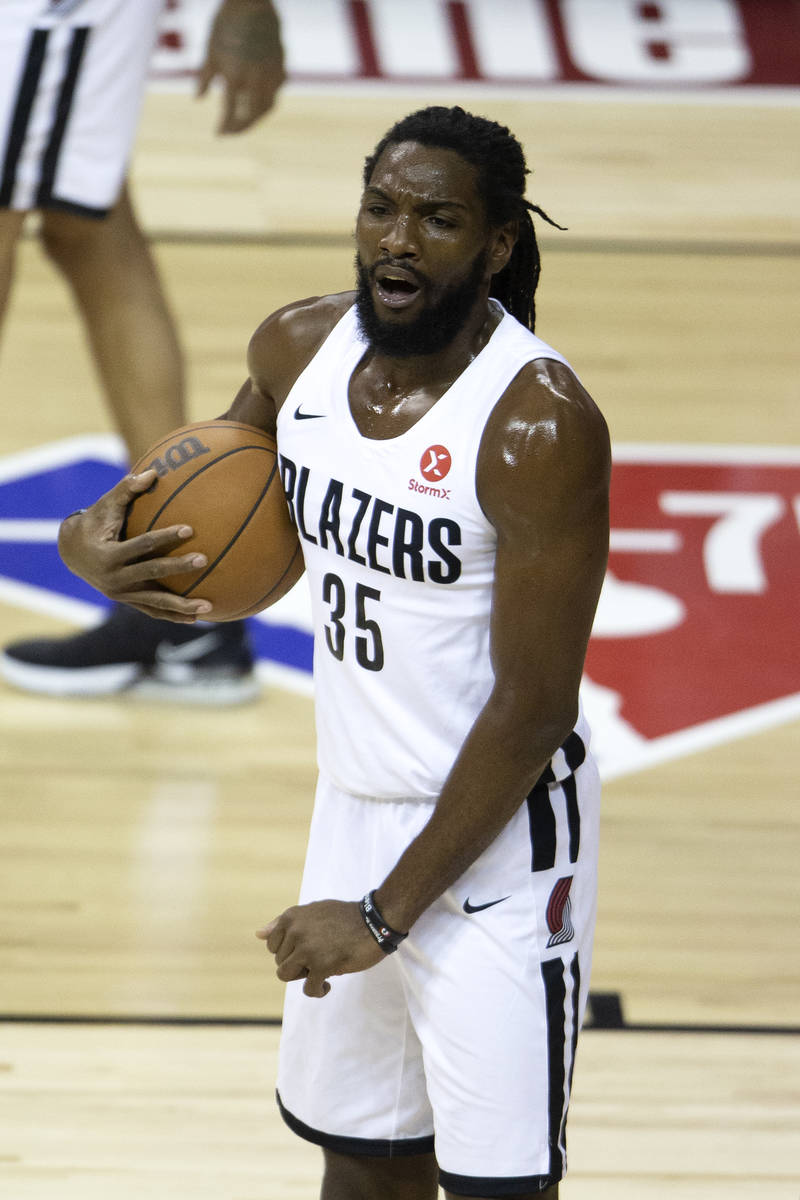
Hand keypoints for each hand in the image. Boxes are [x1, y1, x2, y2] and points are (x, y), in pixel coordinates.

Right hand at [57, 471, 212, 622]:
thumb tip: (152, 471)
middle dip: (178, 568)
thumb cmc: (94, 523)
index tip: (189, 529)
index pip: (142, 545)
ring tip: (209, 607)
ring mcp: (121, 594)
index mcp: (109, 556)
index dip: (165, 537)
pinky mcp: (127, 601)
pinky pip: (153, 610)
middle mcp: (114, 579)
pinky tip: (196, 618)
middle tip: (204, 560)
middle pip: (152, 573)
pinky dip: (173, 615)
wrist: (72, 553)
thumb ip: (127, 489)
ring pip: (155, 602)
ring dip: (182, 606)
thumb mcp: (106, 505)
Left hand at [197, 0, 284, 133]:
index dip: (224, 126)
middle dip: (240, 128)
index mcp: (235, 76)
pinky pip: (275, 92)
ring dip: (255, 118)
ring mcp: (270, 74)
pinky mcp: (280, 67)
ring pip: (267, 107)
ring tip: (244, 122)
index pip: (230, 112)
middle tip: (230, 133)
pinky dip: (266, 101)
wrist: (252, 3)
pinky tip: (257, 103)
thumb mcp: (211, 51)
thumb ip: (205, 77)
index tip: (218, 134)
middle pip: (250, 116)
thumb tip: (197, 99)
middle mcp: (255, 79)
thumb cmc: (226, 25)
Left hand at [256, 900, 384, 998]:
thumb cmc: (345, 918)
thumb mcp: (312, 912)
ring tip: (321, 969)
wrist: (375, 922)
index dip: (290, 952)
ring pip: (287, 975)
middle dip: (298, 964)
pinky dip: (318, 990)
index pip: (273, 946)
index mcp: (291, 917)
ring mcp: (308, 948)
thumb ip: (284, 923)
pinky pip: (309, 989)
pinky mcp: (322, 965)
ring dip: (304, 977)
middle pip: (280, 962)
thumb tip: (258, 934)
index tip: (308, 948)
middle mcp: (296, 931)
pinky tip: (328, 983)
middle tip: (319, 957)